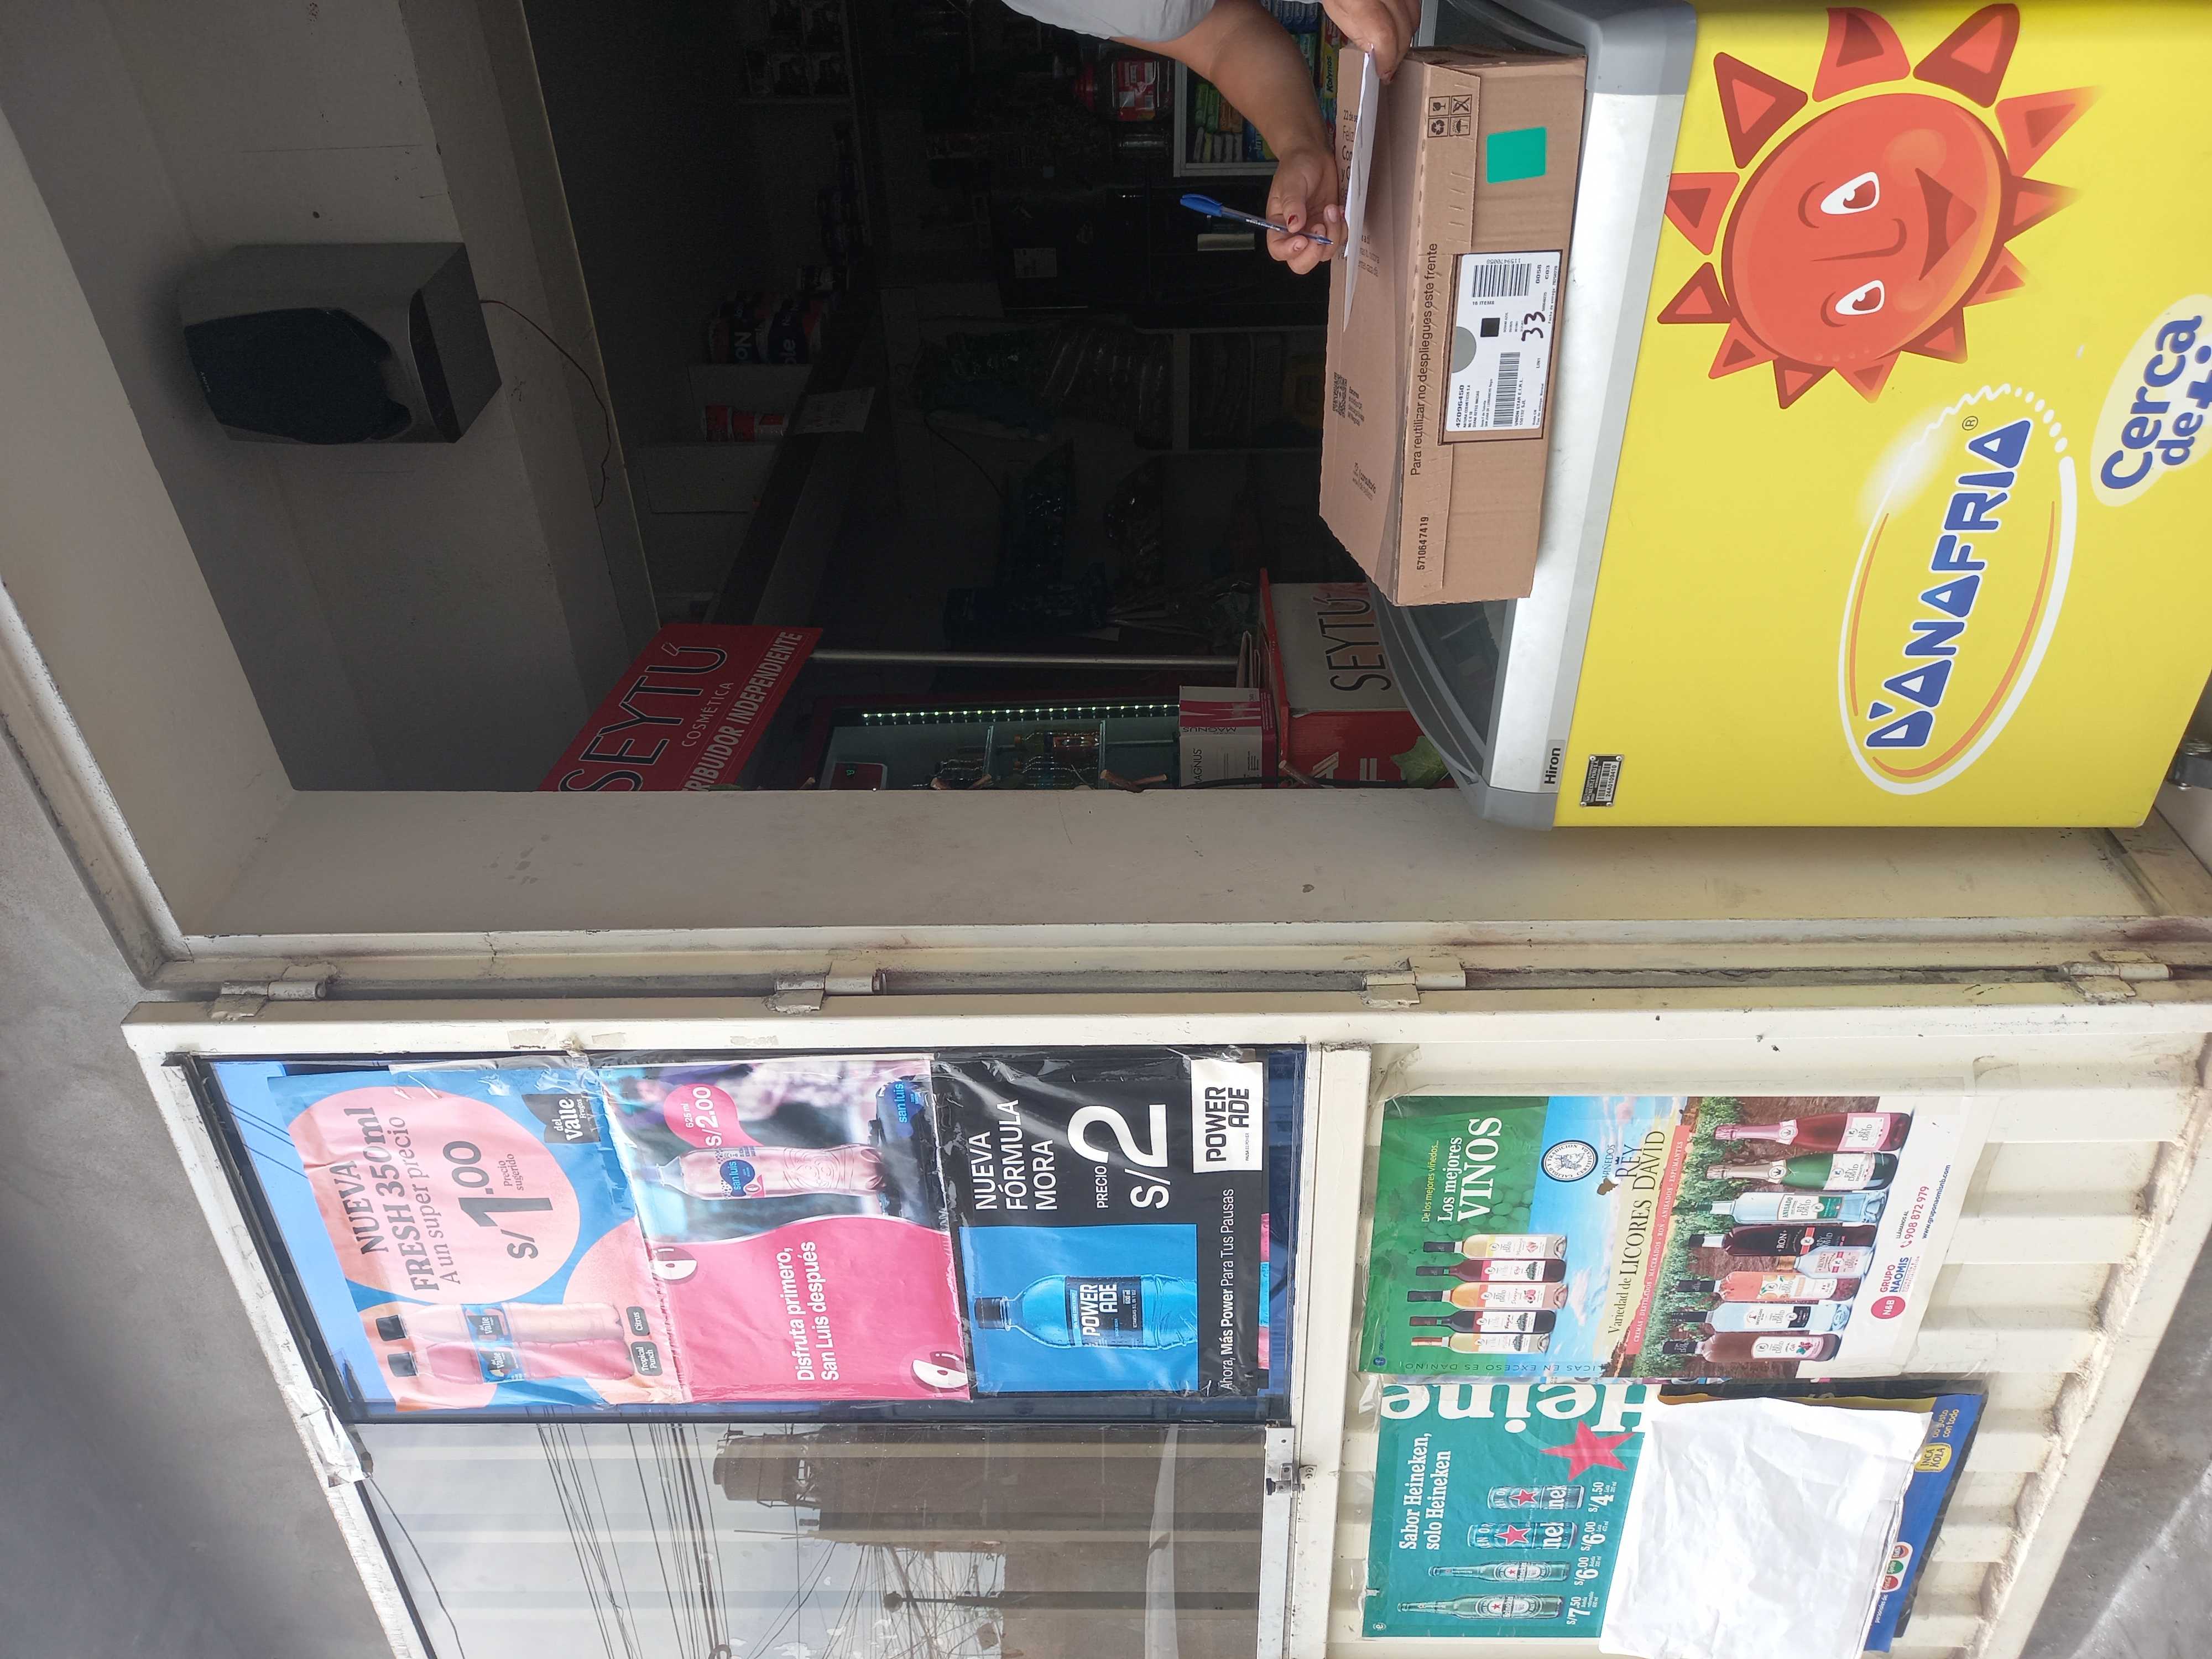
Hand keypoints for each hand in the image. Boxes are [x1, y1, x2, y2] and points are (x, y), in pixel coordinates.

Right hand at [1266, 145, 1341, 274]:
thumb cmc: (1296, 166)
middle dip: (1314, 253)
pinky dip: (1342, 229)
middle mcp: (1296, 235)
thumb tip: (1294, 226)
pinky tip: (1338, 210)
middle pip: (1301, 263)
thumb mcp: (1291, 182)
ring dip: (1331, 234)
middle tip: (1320, 227)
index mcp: (1278, 226)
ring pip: (1323, 254)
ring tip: (1331, 209)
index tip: (1303, 239)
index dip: (1290, 252)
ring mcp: (1314, 233)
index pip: (1279, 251)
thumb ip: (1292, 204)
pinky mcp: (1330, 227)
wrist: (1314, 156)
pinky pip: (1339, 240)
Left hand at [1320, 0, 1419, 76]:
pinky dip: (1409, 20)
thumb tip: (1375, 53)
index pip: (1384, 34)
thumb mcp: (1337, 11)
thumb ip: (1357, 32)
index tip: (1384, 71)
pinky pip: (1414, 5)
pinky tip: (1399, 28)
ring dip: (1405, 38)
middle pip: (1402, 28)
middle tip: (1389, 66)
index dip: (1388, 57)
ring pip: (1413, 17)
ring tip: (1393, 49)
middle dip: (1397, 53)